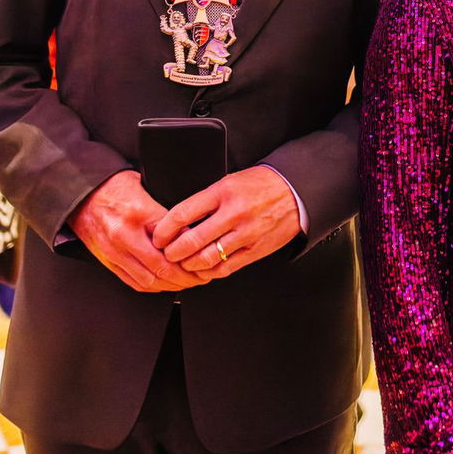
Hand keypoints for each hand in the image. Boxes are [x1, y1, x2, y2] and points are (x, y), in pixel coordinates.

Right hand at [69, 170, 209, 292]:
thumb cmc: (116, 187)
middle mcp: (124, 236)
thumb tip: (190, 232)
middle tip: (201, 277)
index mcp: (139, 213)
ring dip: (170, 285)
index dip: (191, 255)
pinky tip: (165, 284)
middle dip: (184, 277)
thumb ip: (166, 213)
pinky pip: (132, 281)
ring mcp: (113, 251)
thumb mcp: (147, 189)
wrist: (83, 194)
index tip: (205, 258)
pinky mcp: (107, 261)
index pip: (171, 241)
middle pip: (160, 268)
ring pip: (148, 280)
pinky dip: (152, 286)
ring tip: (187, 283)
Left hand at [153, 166, 302, 277]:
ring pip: (206, 258)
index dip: (164, 230)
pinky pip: (225, 268)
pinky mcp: (255, 249)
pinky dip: (208, 272)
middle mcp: (234, 213)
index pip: (183, 213)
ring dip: (188, 264)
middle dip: (172, 252)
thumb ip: (205, 201)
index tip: (158, 236)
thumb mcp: (229, 182)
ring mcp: (246, 234)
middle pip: (191, 240)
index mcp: (223, 192)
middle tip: (166, 253)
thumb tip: (177, 222)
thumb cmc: (258, 185)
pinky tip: (201, 268)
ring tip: (182, 261)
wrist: (294, 191)